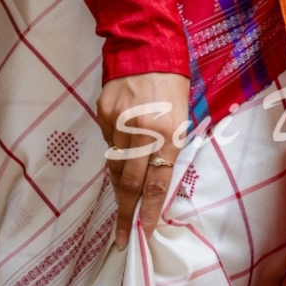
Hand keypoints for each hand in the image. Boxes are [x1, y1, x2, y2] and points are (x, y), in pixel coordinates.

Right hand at [97, 70, 190, 247]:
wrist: (147, 48)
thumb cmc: (173, 86)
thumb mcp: (182, 117)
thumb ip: (168, 148)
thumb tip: (154, 181)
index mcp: (169, 132)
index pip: (157, 182)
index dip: (148, 211)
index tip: (143, 233)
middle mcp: (142, 130)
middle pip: (130, 183)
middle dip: (126, 213)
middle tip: (121, 237)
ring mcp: (119, 122)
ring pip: (115, 165)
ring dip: (119, 186)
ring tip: (122, 201)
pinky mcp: (103, 114)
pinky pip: (108, 142)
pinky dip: (115, 149)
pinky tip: (123, 142)